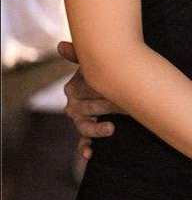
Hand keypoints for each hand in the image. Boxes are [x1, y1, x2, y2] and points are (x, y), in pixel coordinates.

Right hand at [58, 41, 123, 158]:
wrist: (122, 81)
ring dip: (96, 128)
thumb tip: (60, 45)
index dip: (94, 90)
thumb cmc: (107, 70)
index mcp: (73, 88)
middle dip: (104, 107)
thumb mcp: (95, 62)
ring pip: (85, 127)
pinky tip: (89, 154)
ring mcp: (80, 120)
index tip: (111, 91)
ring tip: (111, 128)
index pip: (79, 91)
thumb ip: (79, 54)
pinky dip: (84, 149)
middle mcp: (73, 105)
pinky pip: (81, 143)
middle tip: (121, 105)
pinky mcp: (88, 132)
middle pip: (86, 109)